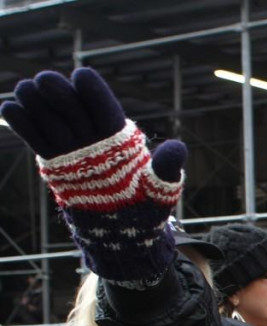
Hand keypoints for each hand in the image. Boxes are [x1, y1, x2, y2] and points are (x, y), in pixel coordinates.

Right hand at [1, 69, 185, 281]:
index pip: (105, 110)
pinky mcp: (57, 165)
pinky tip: (10, 108)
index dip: (94, 93)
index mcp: (121, 139)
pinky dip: (24, 125)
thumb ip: (166, 167)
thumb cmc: (147, 209)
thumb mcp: (161, 188)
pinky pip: (37, 140)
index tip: (81, 76)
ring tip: (24, 90)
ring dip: (36, 102)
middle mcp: (95, 140)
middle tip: (44, 81)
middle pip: (74, 109)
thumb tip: (178, 148)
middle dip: (60, 93)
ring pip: (52, 120)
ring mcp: (73, 151)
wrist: (123, 236)